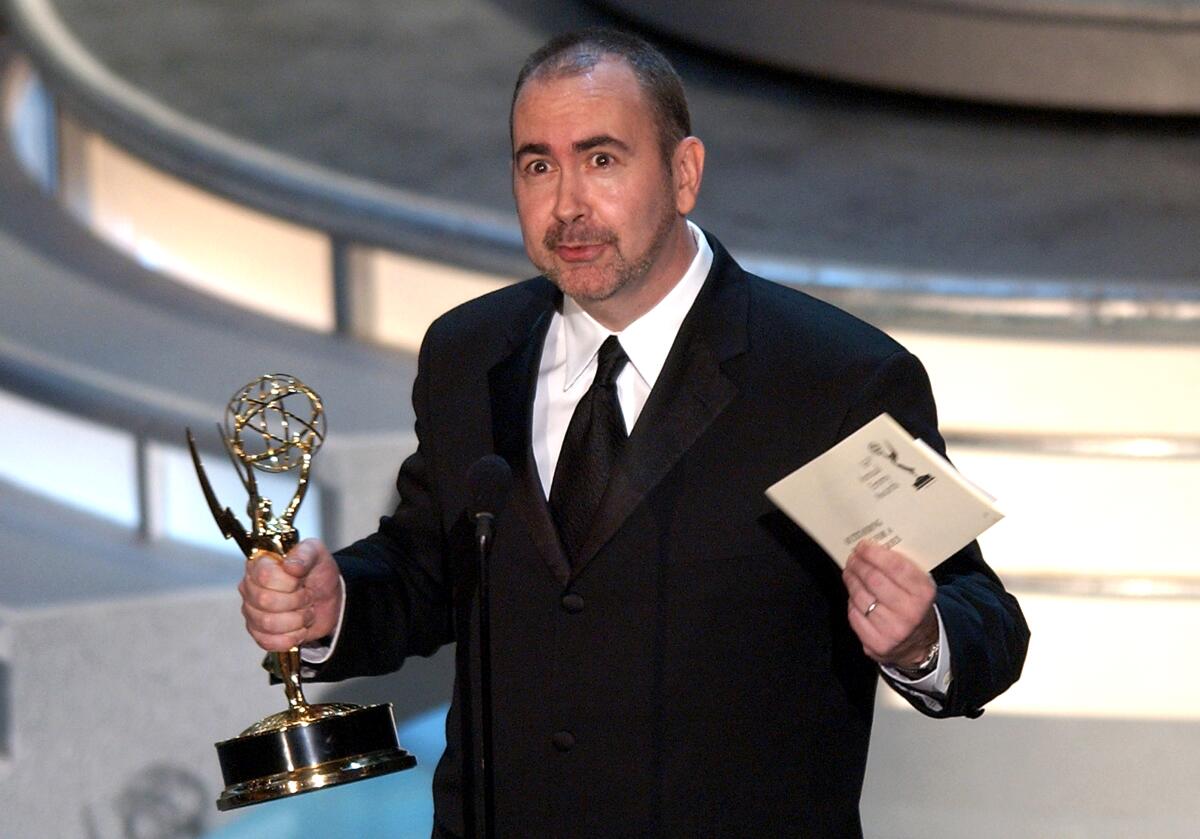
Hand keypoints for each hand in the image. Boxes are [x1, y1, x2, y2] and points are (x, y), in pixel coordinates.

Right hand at [237, 538, 342, 651]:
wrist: (328, 599)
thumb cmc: (317, 573)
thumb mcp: (318, 555)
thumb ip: (305, 553)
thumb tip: (290, 565)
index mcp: (260, 564)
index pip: (265, 576)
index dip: (289, 582)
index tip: (301, 580)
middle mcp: (250, 587)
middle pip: (266, 601)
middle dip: (296, 601)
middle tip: (307, 595)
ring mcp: (252, 612)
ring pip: (268, 623)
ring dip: (297, 620)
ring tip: (304, 610)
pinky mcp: (258, 633)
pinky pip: (269, 642)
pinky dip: (291, 637)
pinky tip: (299, 628)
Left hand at [842, 540, 937, 668]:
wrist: (920, 642)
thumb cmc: (915, 605)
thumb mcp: (918, 584)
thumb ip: (900, 567)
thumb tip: (870, 548)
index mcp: (923, 593)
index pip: (894, 566)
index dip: (874, 553)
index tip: (862, 546)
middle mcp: (910, 613)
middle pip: (873, 580)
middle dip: (858, 564)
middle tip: (852, 558)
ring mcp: (892, 630)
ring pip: (860, 597)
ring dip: (851, 580)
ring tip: (850, 572)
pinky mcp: (877, 644)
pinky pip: (854, 615)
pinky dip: (852, 602)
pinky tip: (855, 595)